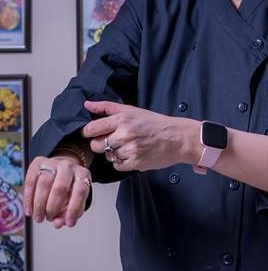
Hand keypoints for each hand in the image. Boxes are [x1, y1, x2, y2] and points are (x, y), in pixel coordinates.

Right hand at [23, 155, 91, 227]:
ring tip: (39, 217)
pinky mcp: (38, 163)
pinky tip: (29, 210)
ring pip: (44, 184)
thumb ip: (69, 213)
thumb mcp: (75, 201)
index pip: (80, 191)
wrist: (60, 170)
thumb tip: (58, 223)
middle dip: (53, 208)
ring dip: (39, 205)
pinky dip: (29, 199)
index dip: (74, 209)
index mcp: (83, 175)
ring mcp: (53, 163)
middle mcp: (69, 166)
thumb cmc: (69, 189)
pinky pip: (30, 181)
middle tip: (49, 219)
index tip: (69, 223)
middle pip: (60, 188)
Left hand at [81, 101, 197, 171]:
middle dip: (101, 144)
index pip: (91, 129)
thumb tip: (87, 104)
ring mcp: (130, 149)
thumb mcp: (132, 110)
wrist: (178, 138)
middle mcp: (125, 134)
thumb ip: (107, 107)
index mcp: (122, 119)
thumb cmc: (156, 124)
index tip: (92, 134)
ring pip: (108, 156)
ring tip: (127, 147)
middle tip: (113, 141)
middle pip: (96, 145)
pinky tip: (132, 154)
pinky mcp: (136, 162)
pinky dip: (122, 162)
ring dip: (114, 153)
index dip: (88, 133)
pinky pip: (117, 166)